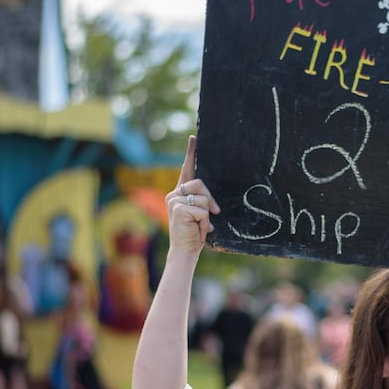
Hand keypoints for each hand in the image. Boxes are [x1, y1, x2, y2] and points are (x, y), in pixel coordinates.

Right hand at [166, 137, 219, 255]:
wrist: (185, 251)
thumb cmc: (194, 233)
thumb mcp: (200, 214)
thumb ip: (203, 202)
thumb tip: (214, 203)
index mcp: (180, 193)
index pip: (186, 169)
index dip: (191, 153)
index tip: (194, 137)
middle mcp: (174, 194)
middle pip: (201, 184)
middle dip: (210, 200)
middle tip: (212, 215)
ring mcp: (174, 200)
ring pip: (203, 199)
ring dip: (207, 215)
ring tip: (200, 226)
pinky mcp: (179, 209)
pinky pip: (203, 210)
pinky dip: (205, 222)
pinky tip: (198, 230)